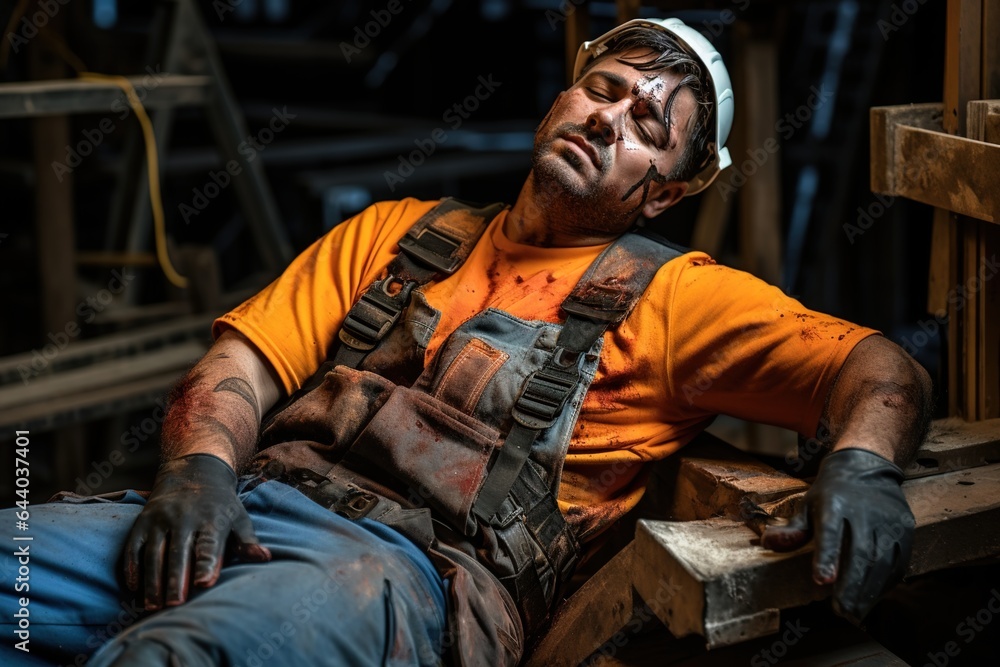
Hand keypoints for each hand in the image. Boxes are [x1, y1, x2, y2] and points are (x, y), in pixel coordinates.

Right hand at [124, 454, 270, 609]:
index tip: (204, 584)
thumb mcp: (239, 518)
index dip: (207, 564)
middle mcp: (184, 517)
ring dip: (152, 581)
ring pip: (154, 553)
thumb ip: (247, 541)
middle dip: (176, 579)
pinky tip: (134, 590)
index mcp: (212, 518)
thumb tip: (265, 558)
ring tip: (154, 607)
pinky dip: (132, 568)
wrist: (193, 472)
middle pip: (179, 552)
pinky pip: (134, 547)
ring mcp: (161, 518)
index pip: (209, 544)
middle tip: (176, 605)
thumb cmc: (221, 506)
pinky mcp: (142, 521)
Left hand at [761, 448, 913, 622]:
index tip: (822, 581)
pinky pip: (899, 561)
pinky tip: (872, 597)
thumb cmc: (832, 492)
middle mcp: (864, 511)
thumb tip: (766, 543)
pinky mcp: (905, 529)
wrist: (868, 466)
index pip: (830, 532)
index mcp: (834, 503)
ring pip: (883, 561)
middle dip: (851, 585)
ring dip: (869, 590)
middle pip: (861, 553)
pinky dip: (886, 583)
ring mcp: (888, 520)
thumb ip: (792, 529)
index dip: (826, 557)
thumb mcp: (808, 505)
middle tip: (841, 611)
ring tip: (855, 612)